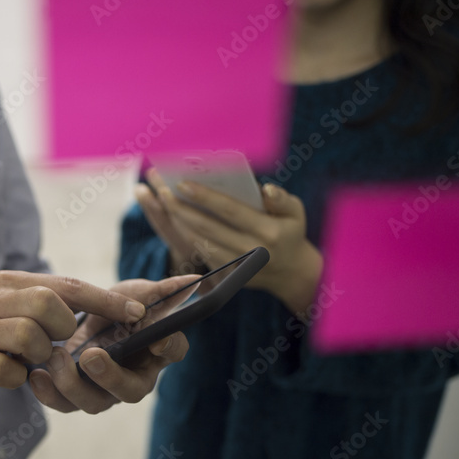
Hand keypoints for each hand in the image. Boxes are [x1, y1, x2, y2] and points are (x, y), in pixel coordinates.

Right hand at [0, 270, 147, 387]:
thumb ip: (35, 301)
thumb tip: (82, 310)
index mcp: (6, 283)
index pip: (66, 284)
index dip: (105, 299)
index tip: (137, 312)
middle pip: (49, 304)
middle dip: (61, 329)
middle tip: (50, 343)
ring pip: (32, 337)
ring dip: (36, 356)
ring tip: (21, 359)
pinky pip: (10, 371)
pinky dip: (14, 378)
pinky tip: (3, 373)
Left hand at [26, 277, 192, 413]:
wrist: (83, 317)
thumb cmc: (118, 307)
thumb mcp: (135, 293)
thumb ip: (158, 291)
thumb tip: (193, 279)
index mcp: (157, 350)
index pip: (173, 350)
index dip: (169, 347)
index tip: (158, 340)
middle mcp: (135, 377)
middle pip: (130, 391)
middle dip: (110, 377)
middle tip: (90, 356)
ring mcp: (104, 390)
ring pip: (94, 402)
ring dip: (72, 385)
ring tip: (54, 358)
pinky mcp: (76, 394)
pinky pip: (64, 404)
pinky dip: (48, 394)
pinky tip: (35, 375)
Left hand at [136, 169, 322, 314]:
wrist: (290, 273)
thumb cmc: (290, 232)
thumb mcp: (296, 212)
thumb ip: (282, 199)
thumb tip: (266, 190)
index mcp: (267, 232)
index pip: (230, 211)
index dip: (205, 197)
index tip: (182, 184)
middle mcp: (250, 251)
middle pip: (207, 227)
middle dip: (182, 208)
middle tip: (162, 189)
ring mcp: (236, 266)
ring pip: (198, 241)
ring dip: (177, 222)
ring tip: (162, 200)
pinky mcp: (226, 274)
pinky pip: (199, 252)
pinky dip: (184, 235)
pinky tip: (173, 219)